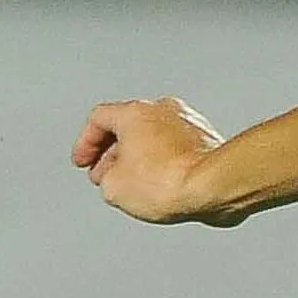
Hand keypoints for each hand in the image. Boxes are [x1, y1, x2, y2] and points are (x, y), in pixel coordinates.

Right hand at [76, 98, 243, 226]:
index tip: (83, 160)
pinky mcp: (208, 141)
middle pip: (128, 127)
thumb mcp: (113, 187)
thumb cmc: (169, 180)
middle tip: (106, 176)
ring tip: (137, 187)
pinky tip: (165, 187)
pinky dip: (166, 164)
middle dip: (113, 154)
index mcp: (135, 112)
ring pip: (155, 138)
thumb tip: (117, 180)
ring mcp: (190, 123)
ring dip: (141, 160)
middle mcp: (164, 110)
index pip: (99, 118)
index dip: (85, 143)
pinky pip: (178, 150)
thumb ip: (106, 178)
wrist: (214, 185)